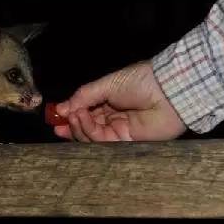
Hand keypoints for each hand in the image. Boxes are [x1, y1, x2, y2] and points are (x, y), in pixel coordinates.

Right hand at [54, 60, 186, 141]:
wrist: (167, 90)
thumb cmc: (140, 81)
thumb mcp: (106, 84)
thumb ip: (84, 97)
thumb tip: (62, 108)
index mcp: (111, 103)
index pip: (87, 114)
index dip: (71, 117)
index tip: (55, 117)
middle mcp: (114, 119)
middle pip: (87, 129)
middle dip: (71, 126)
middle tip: (58, 123)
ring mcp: (121, 132)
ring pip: (92, 137)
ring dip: (79, 126)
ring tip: (74, 115)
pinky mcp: (127, 143)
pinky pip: (103, 142)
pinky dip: (90, 131)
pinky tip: (84, 118)